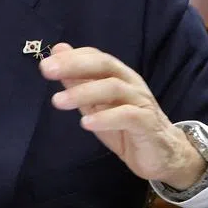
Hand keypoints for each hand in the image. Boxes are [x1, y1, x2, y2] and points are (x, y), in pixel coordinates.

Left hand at [39, 43, 204, 188]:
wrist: (162, 155)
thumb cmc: (125, 127)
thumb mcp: (96, 104)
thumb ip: (78, 80)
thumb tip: (57, 52)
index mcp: (118, 75)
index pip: (95, 56)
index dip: (72, 56)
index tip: (45, 63)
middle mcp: (130, 83)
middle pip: (104, 65)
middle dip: (74, 65)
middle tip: (46, 70)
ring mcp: (140, 101)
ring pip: (113, 88)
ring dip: (83, 92)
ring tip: (58, 101)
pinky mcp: (147, 123)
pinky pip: (127, 116)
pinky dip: (105, 118)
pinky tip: (85, 123)